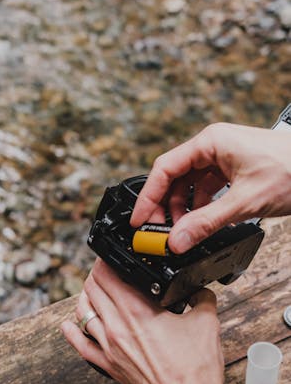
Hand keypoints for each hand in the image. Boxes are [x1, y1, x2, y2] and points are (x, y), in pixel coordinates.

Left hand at [61, 259, 225, 383]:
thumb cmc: (195, 371)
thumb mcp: (207, 323)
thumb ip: (201, 298)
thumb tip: (199, 289)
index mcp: (137, 311)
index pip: (107, 275)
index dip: (106, 260)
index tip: (111, 255)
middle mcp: (116, 327)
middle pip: (91, 289)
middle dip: (96, 275)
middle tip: (106, 269)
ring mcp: (108, 348)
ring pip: (83, 313)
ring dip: (86, 297)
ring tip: (93, 290)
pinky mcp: (108, 367)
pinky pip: (81, 346)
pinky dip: (73, 332)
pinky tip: (70, 324)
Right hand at [130, 123, 290, 252]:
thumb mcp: (245, 202)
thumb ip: (207, 223)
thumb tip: (177, 240)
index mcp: (210, 142)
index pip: (164, 169)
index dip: (148, 197)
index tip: (137, 221)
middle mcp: (213, 146)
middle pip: (174, 178)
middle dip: (164, 207)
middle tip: (157, 234)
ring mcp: (223, 157)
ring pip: (190, 185)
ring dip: (183, 210)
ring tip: (181, 234)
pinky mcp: (234, 169)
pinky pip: (207, 189)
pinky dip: (201, 207)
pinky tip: (201, 224)